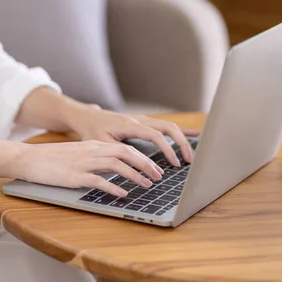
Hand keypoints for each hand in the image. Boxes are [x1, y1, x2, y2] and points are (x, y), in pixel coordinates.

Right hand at [9, 141, 163, 196]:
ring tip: (146, 185)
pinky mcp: (74, 176)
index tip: (155, 168)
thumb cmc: (51, 158)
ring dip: (135, 175)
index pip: (125, 147)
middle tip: (158, 176)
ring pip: (116, 164)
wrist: (27, 158)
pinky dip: (113, 187)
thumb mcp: (77, 153)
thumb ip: (95, 156)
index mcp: (94, 145)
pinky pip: (98, 180)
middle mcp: (91, 151)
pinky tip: (123, 194)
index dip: (143, 157)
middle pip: (126, 153)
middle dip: (146, 164)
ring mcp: (83, 163)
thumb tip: (113, 165)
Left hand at [67, 106, 199, 166]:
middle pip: (169, 128)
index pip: (156, 136)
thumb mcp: (100, 143)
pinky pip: (166, 126)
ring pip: (169, 126)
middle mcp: (140, 120)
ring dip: (182, 139)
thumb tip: (136, 163)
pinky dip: (180, 131)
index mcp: (130, 125)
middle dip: (181, 144)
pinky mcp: (145, 123)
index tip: (175, 164)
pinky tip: (194, 135)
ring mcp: (144, 120)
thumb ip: (117, 151)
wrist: (88, 117)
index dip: (168, 149)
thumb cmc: (92, 131)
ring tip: (191, 155)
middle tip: (188, 161)